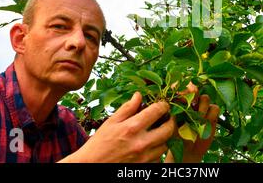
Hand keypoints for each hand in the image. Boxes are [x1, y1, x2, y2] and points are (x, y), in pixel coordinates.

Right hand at [59, 92, 174, 162]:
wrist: (92, 165)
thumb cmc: (99, 143)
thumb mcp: (111, 122)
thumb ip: (127, 108)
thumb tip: (139, 95)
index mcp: (132, 127)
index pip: (157, 111)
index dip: (163, 105)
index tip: (164, 104)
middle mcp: (141, 143)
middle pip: (168, 129)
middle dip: (170, 121)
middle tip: (167, 117)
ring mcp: (144, 157)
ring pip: (166, 145)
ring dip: (165, 137)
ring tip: (158, 132)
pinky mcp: (145, 166)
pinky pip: (159, 157)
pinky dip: (158, 150)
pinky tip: (151, 145)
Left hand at [166, 84, 219, 162]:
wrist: (187, 150)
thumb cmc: (175, 137)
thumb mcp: (169, 125)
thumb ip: (172, 113)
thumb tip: (175, 103)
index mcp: (176, 100)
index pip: (178, 85)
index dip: (182, 89)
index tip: (182, 100)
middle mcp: (189, 100)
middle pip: (194, 87)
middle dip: (193, 93)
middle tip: (191, 104)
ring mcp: (201, 106)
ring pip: (205, 98)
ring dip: (201, 109)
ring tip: (196, 123)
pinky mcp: (211, 113)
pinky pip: (215, 108)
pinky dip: (210, 116)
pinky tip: (204, 126)